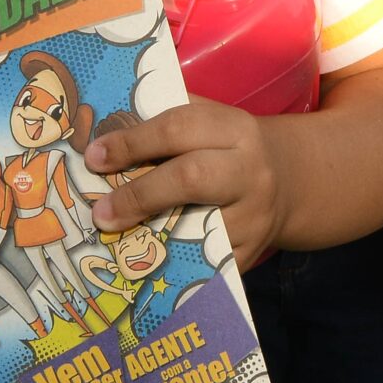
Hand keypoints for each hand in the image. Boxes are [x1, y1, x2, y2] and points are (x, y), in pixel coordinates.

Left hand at [84, 101, 288, 266]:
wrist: (288, 183)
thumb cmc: (229, 148)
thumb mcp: (209, 121)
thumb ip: (163, 120)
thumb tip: (102, 131)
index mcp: (234, 128)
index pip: (178, 129)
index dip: (132, 143)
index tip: (94, 157)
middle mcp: (249, 171)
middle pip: (190, 178)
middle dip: (139, 194)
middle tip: (100, 212)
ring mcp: (254, 216)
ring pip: (197, 226)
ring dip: (149, 233)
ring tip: (114, 235)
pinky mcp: (250, 253)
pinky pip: (204, 261)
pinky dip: (172, 260)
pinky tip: (143, 260)